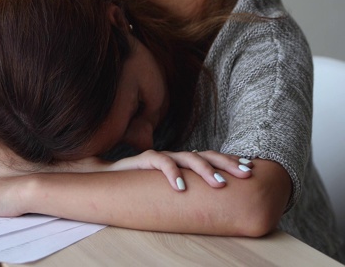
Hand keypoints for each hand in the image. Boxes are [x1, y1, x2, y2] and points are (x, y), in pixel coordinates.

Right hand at [105, 150, 252, 190]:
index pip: (212, 158)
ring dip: (205, 169)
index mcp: (184, 163)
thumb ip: (188, 191)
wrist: (110, 178)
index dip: (231, 162)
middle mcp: (176, 157)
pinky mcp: (145, 160)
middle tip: (245, 175)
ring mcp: (162, 156)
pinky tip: (180, 186)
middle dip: (228, 164)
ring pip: (188, 157)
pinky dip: (172, 173)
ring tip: (219, 183)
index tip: (251, 169)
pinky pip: (160, 162)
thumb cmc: (142, 187)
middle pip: (206, 155)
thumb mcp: (169, 190)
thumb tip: (213, 207)